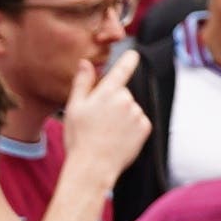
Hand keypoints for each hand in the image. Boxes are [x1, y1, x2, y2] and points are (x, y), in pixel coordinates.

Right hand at [55, 46, 153, 190]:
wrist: (93, 167)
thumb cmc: (80, 138)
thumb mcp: (74, 107)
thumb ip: (82, 83)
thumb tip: (86, 63)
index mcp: (108, 92)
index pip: (122, 69)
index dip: (129, 59)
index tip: (133, 54)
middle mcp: (126, 100)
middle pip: (122, 93)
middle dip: (113, 101)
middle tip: (98, 119)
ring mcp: (137, 114)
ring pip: (130, 108)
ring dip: (122, 116)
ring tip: (106, 132)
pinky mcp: (145, 128)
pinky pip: (138, 122)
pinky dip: (131, 127)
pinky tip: (118, 138)